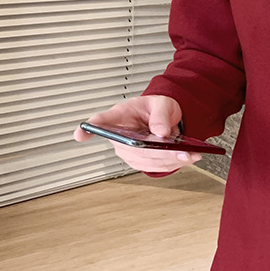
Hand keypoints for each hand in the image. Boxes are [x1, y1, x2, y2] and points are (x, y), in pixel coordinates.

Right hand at [72, 95, 201, 173]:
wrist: (165, 117)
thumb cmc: (156, 107)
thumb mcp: (161, 103)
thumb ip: (161, 115)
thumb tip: (160, 132)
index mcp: (119, 116)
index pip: (100, 122)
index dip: (90, 128)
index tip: (79, 134)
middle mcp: (119, 136)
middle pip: (132, 149)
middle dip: (159, 152)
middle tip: (180, 152)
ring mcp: (128, 152)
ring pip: (146, 161)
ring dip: (170, 160)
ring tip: (189, 155)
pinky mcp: (140, 161)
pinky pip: (155, 167)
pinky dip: (173, 164)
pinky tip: (186, 158)